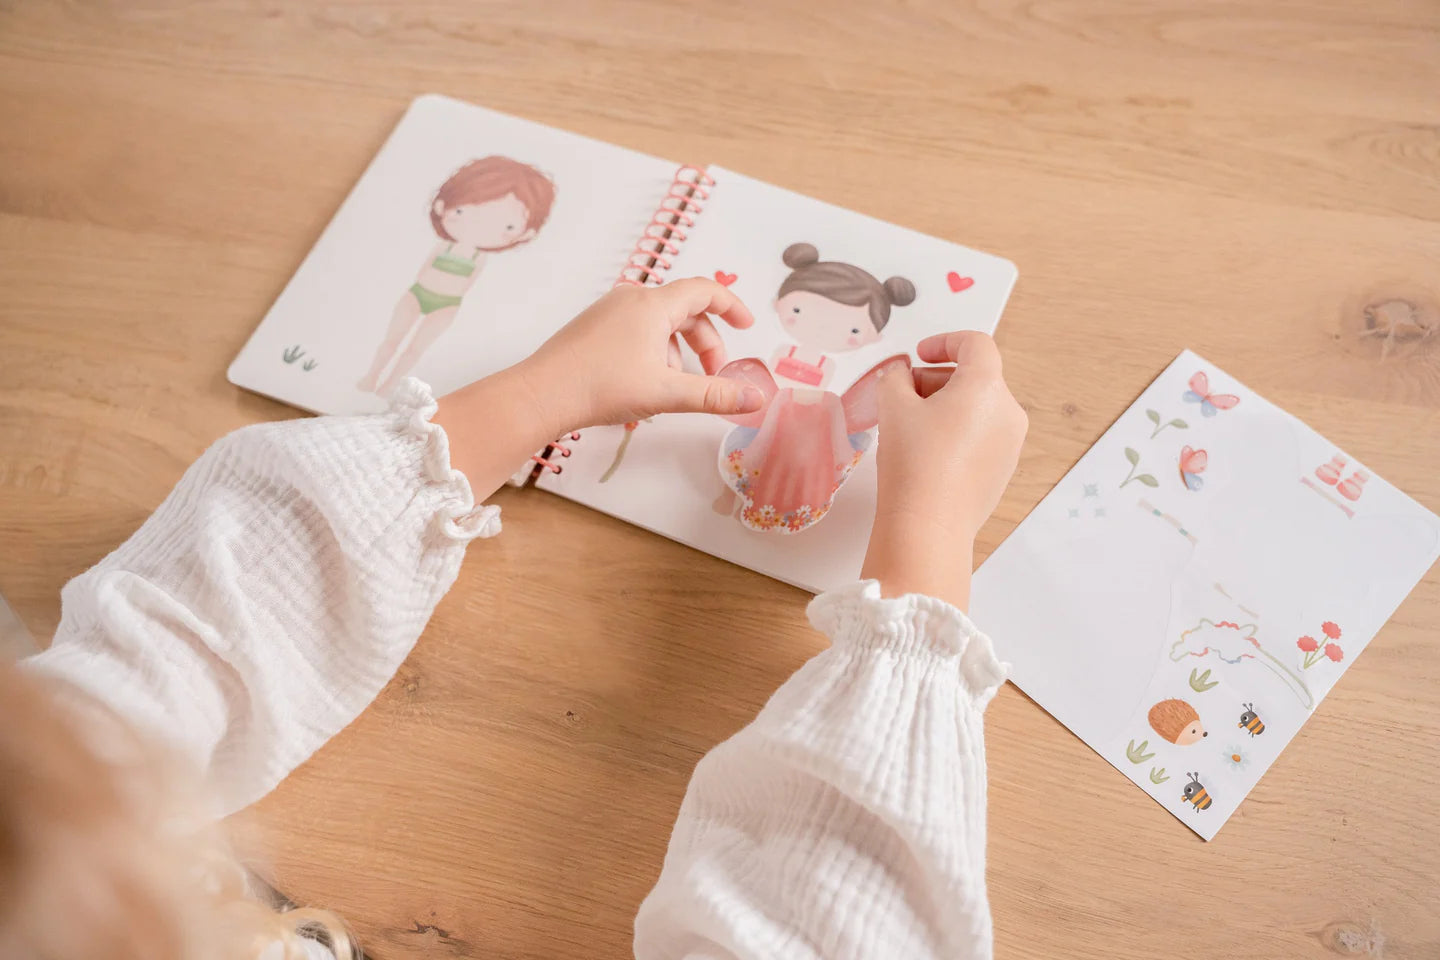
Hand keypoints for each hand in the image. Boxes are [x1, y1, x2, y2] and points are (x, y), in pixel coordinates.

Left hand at [513, 279, 764, 435]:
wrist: (541, 394)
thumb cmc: (602, 387)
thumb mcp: (666, 393)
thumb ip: (714, 395)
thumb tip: (756, 398)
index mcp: (653, 304)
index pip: (705, 290)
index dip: (731, 306)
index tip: (747, 326)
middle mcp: (631, 299)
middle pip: (684, 311)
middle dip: (706, 343)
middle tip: (713, 377)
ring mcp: (609, 311)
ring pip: (660, 324)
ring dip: (678, 352)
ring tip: (671, 389)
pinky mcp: (594, 327)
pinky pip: (637, 331)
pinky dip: (654, 352)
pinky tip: (645, 385)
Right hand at [860, 331, 1027, 609]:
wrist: (929, 526)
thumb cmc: (914, 461)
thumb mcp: (892, 406)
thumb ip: (895, 378)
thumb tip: (902, 376)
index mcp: (987, 387)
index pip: (975, 344)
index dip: (945, 342)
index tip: (919, 354)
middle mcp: (1008, 411)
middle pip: (975, 378)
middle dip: (937, 380)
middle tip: (902, 395)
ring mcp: (1010, 444)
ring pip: (978, 409)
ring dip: (946, 407)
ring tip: (909, 426)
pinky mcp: (1003, 472)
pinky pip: (981, 437)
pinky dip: (957, 433)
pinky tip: (926, 454)